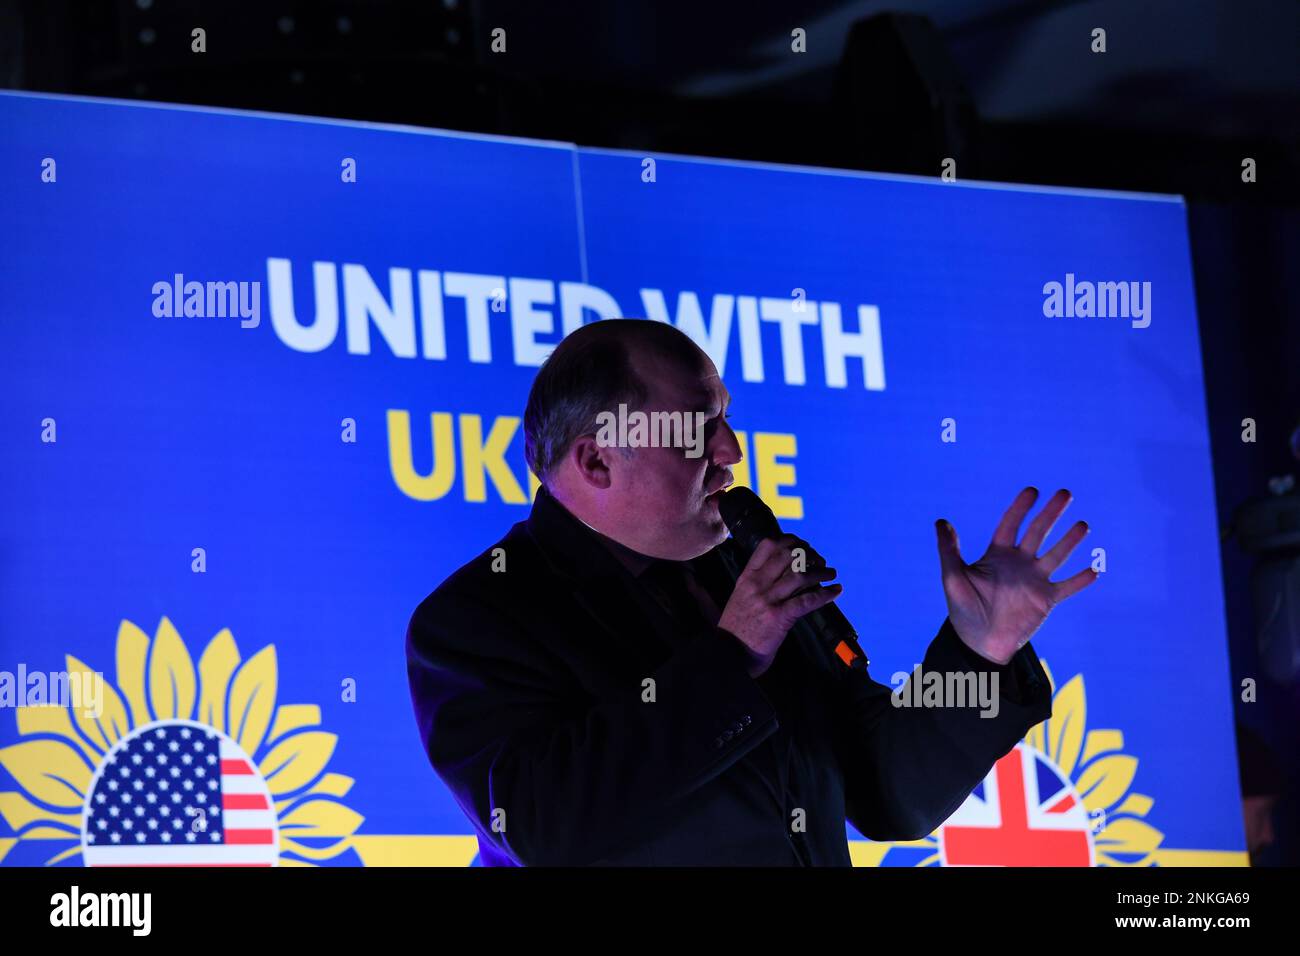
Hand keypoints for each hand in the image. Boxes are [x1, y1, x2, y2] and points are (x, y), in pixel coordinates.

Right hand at [719, 534, 840, 677]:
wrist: (727, 659)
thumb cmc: (727, 635)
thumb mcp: (719, 606)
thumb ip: (711, 590)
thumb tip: (687, 578)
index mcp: (745, 579)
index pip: (768, 546)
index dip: (790, 541)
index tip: (803, 546)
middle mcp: (756, 585)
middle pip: (788, 556)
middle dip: (810, 555)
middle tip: (821, 561)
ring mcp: (767, 601)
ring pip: (800, 576)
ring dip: (821, 573)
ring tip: (831, 574)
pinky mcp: (779, 618)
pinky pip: (807, 601)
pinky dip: (825, 594)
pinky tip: (835, 591)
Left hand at [936, 487, 1097, 664]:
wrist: (978, 642)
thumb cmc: (963, 609)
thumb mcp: (952, 577)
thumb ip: (948, 550)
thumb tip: (941, 521)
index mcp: (998, 554)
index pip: (1011, 524)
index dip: (1021, 507)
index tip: (1032, 491)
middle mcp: (1019, 563)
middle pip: (1038, 532)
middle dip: (1051, 513)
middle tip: (1065, 493)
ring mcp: (1034, 580)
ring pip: (1057, 555)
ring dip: (1070, 541)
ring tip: (1083, 525)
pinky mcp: (1046, 600)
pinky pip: (1067, 587)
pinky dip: (1080, 580)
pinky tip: (1095, 569)